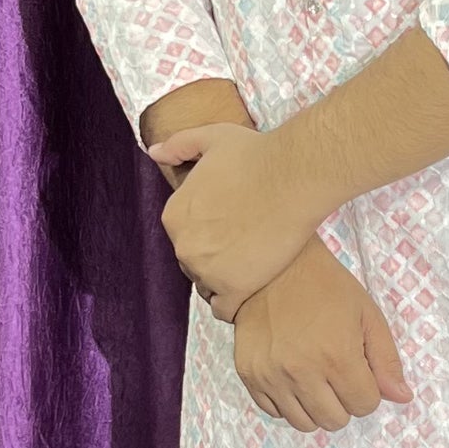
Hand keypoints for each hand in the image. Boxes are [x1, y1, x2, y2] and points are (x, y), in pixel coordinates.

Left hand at [147, 120, 324, 321]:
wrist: (294, 177)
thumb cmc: (256, 155)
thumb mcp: (211, 139)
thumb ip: (178, 146)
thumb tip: (154, 152)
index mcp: (174, 216)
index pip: (185, 236)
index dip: (209, 232)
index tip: (232, 226)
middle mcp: (184, 247)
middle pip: (195, 263)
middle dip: (216, 257)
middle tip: (246, 245)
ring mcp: (207, 271)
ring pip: (210, 286)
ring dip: (226, 280)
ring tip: (253, 267)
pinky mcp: (234, 288)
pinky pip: (225, 308)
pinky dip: (235, 303)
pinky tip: (252, 289)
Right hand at [230, 236, 412, 431]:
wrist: (272, 266)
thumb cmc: (326, 286)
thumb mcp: (367, 315)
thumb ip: (386, 360)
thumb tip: (402, 398)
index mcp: (337, 356)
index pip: (365, 405)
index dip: (367, 390)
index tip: (359, 370)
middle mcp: (302, 372)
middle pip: (335, 420)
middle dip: (344, 402)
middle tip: (337, 374)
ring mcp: (272, 376)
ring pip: (304, 424)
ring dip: (316, 407)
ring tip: (315, 378)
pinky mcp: (249, 375)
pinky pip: (274, 412)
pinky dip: (288, 403)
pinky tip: (292, 377)